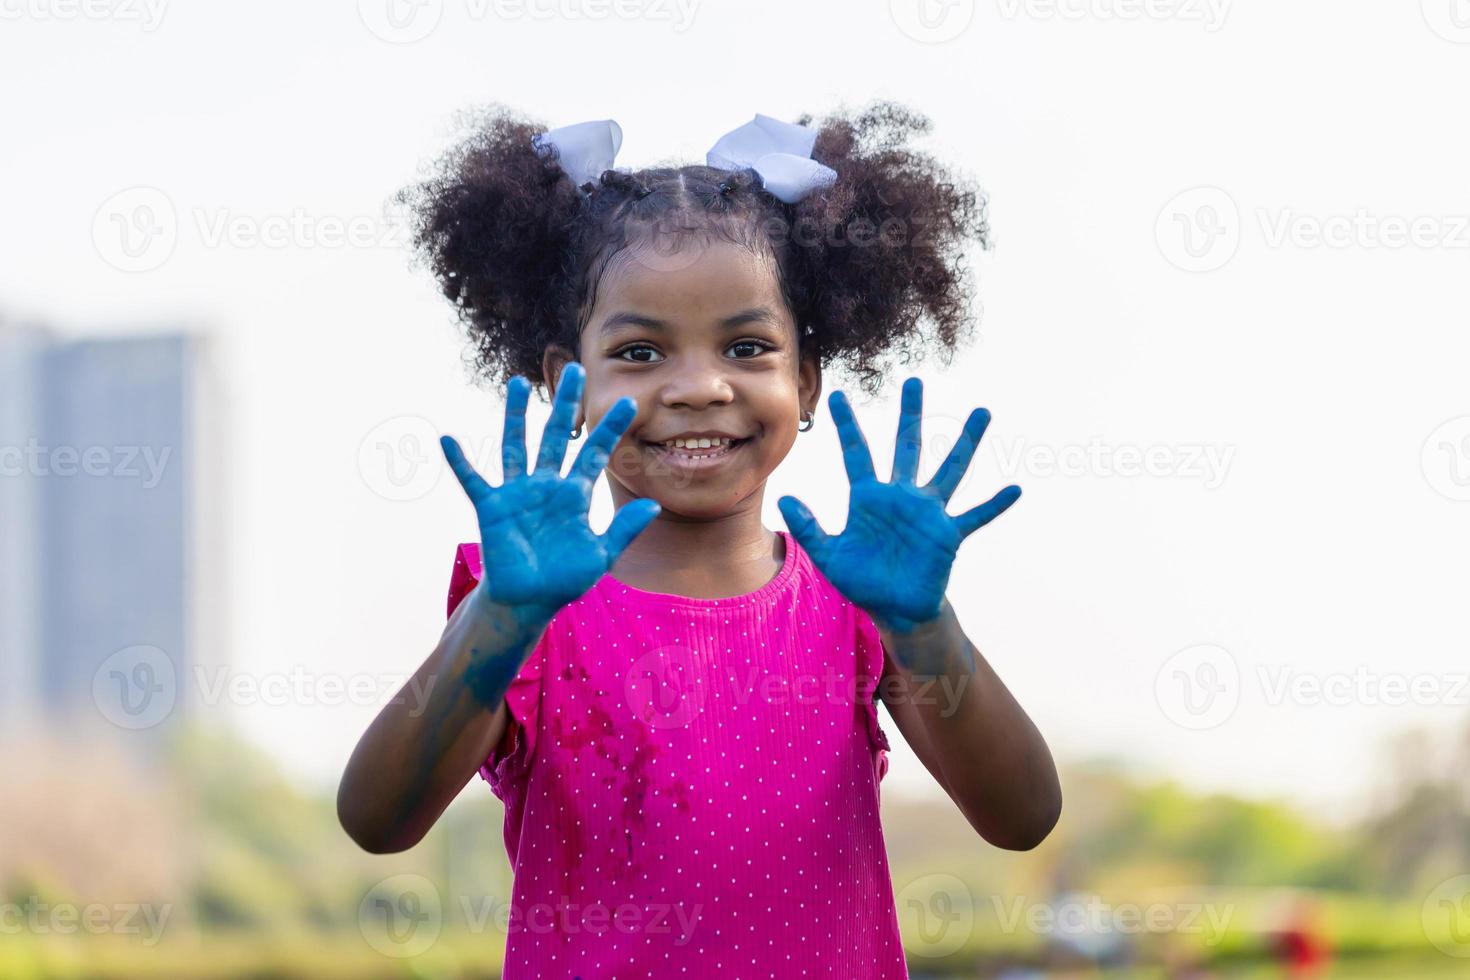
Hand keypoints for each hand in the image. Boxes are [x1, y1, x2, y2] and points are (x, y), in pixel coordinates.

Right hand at [440, 362, 660, 623]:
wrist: (528, 602)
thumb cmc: (564, 580)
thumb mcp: (601, 555)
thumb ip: (624, 529)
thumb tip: (654, 506)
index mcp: (574, 495)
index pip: (595, 453)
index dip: (610, 429)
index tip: (629, 403)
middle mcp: (545, 486)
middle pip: (557, 436)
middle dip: (566, 404)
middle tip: (575, 370)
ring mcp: (517, 493)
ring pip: (516, 445)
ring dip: (517, 415)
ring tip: (518, 383)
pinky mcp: (491, 508)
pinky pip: (473, 480)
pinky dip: (460, 462)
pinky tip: (448, 439)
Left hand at [777, 377, 1019, 634]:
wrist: (896, 609)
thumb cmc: (863, 581)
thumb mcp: (830, 555)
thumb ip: (809, 528)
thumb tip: (785, 499)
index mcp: (869, 498)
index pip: (856, 453)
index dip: (847, 426)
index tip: (837, 395)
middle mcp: (901, 496)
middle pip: (907, 446)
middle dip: (910, 414)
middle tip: (914, 381)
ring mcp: (928, 512)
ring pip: (950, 469)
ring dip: (965, 442)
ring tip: (981, 412)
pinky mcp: (948, 534)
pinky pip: (975, 516)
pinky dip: (994, 504)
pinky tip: (1014, 489)